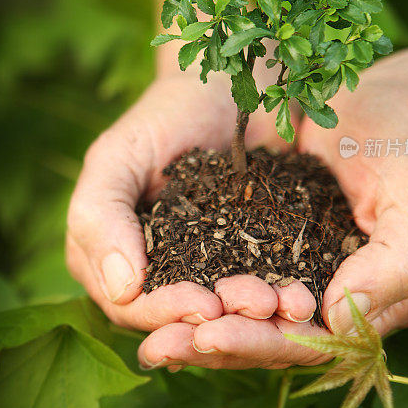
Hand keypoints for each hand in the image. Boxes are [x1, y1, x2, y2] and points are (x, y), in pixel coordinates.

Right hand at [66, 68, 313, 333]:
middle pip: (184, 321)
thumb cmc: (164, 116)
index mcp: (111, 260)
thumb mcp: (119, 156)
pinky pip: (268, 292)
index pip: (133, 308)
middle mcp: (157, 276)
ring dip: (260, 320)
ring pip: (229, 318)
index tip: (206, 305)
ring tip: (292, 303)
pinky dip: (285, 299)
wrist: (229, 86)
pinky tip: (307, 295)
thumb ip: (101, 216)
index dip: (167, 313)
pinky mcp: (256, 263)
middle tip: (262, 306)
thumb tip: (121, 289)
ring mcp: (208, 273)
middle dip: (224, 322)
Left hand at [137, 37, 407, 369]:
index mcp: (383, 299)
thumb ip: (396, 266)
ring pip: (253, 316)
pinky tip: (164, 289)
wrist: (400, 95)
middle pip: (275, 337)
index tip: (207, 334)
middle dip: (219, 341)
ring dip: (205, 324)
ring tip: (153, 329)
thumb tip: (336, 321)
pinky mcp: (283, 241)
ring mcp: (312, 269)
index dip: (261, 343)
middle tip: (160, 342)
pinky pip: (242, 274)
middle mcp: (344, 296)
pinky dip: (206, 286)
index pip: (317, 344)